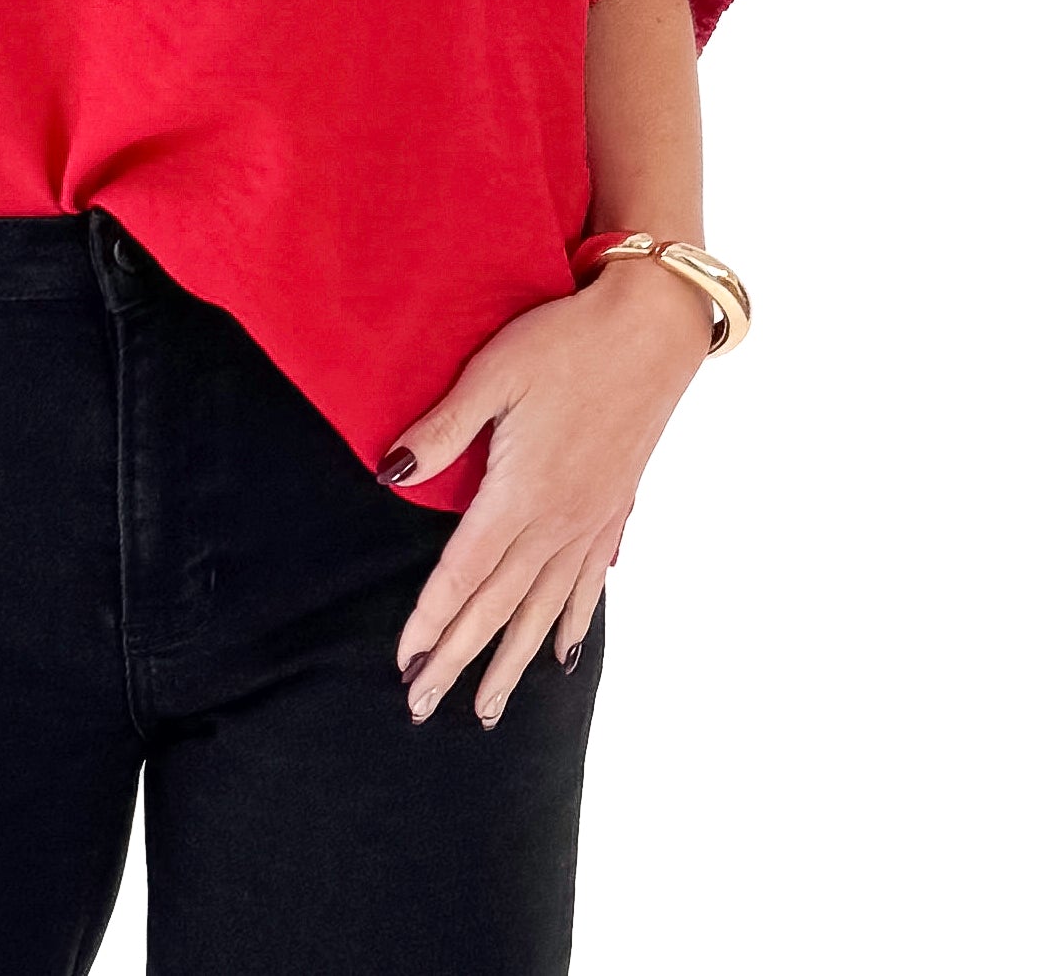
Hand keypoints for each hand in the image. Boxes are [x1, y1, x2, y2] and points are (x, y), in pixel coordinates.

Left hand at [382, 262, 714, 724]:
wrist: (651, 329)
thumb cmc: (565, 341)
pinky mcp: (615, 509)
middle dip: (458, 660)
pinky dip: (572, 624)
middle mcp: (557, 521)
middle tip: (422, 706)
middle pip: (498, 607)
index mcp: (520, 492)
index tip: (404, 664)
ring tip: (487, 710)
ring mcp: (590, 521)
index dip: (431, 620)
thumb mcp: (492, 373)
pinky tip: (564, 656)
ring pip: (543, 610)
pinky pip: (588, 585)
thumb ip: (441, 430)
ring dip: (509, 661)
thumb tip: (388, 474)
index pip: (464, 573)